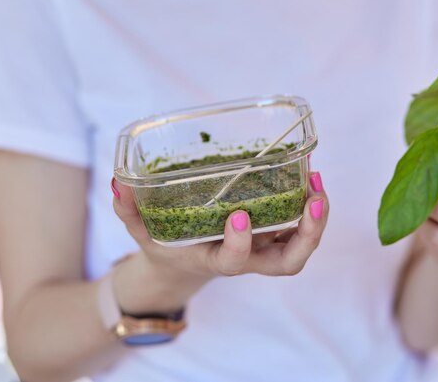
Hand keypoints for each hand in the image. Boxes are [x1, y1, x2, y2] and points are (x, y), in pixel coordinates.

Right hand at [110, 171, 328, 311]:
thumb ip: (130, 212)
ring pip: (300, 245)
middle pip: (287, 262)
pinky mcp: (271, 232)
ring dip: (316, 218)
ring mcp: (263, 246)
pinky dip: (309, 204)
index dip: (240, 244)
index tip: (239, 215)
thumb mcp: (144, 233)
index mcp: (214, 260)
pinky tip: (309, 174)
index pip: (233, 262)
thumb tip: (119, 183)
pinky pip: (297, 225)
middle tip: (314, 202)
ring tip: (317, 182)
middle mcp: (247, 257)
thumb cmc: (167, 247)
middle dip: (307, 236)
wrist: (185, 264)